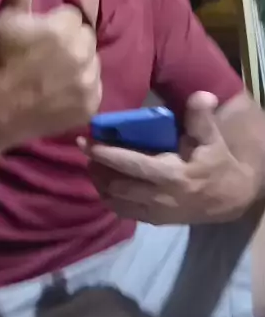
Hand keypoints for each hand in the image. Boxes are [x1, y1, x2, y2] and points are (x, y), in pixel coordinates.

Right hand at [0, 0, 101, 146]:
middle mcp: (81, 53)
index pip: (72, 16)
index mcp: (63, 28)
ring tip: (54, 75)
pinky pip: (95, 88)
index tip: (38, 38)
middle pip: (86, 38)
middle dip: (70, 42)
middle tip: (47, 56)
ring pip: (92, 62)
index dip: (55, 25)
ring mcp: (88, 82)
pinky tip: (60, 92)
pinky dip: (82, 89)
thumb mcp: (5, 19)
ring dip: (79, 64)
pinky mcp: (91, 106)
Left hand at [80, 92, 256, 224]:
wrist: (231, 199)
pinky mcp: (154, 221)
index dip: (105, 154)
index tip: (85, 141)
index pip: (131, 165)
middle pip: (116, 186)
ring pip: (116, 202)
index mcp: (172, 175)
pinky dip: (110, 198)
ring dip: (100, 184)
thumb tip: (201, 94)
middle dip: (97, 169)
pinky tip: (106, 182)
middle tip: (86, 149)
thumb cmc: (217, 163)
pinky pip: (123, 212)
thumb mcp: (212, 138)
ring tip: (93, 164)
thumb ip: (201, 117)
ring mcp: (156, 213)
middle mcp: (160, 198)